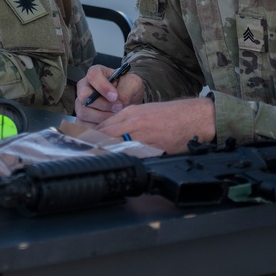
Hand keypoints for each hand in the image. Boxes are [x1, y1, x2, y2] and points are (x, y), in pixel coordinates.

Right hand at [74, 64, 144, 124]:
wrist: (130, 101)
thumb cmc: (129, 88)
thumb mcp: (133, 84)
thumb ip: (126, 90)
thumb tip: (118, 103)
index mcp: (96, 73)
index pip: (93, 76)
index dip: (103, 86)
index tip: (115, 96)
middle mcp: (84, 87)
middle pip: (84, 96)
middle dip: (104, 105)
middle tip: (119, 108)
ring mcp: (81, 103)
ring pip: (84, 112)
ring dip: (103, 117)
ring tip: (116, 116)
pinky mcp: (81, 118)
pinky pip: (84, 125)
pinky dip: (98, 128)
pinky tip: (109, 124)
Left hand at [95, 98, 215, 154]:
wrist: (194, 117)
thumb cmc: (172, 115)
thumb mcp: (146, 111)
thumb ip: (128, 121)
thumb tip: (112, 133)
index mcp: (131, 112)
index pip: (102, 125)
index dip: (90, 137)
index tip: (81, 145)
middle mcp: (133, 122)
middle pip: (104, 136)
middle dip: (92, 146)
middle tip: (83, 156)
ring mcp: (142, 135)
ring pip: (115, 145)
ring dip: (105, 154)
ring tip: (95, 161)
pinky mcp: (153, 147)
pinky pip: (132, 155)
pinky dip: (124, 160)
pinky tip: (118, 164)